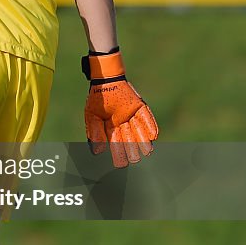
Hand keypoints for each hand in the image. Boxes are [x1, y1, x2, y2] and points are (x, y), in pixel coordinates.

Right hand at [82, 50, 158, 167]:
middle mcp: (124, 124)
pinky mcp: (140, 107)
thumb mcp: (92, 117)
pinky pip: (146, 117)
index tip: (121, 164)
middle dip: (132, 149)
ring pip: (139, 131)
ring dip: (143, 141)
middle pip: (129, 139)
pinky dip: (150, 126)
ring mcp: (133, 115)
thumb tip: (97, 152)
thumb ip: (94, 133)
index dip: (118, 153)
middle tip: (134, 159)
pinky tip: (153, 136)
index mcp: (111, 128)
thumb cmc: (97, 99)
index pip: (116, 143)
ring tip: (147, 151)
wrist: (104, 80)